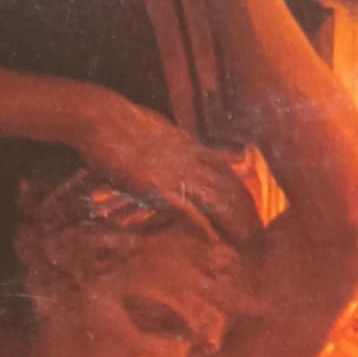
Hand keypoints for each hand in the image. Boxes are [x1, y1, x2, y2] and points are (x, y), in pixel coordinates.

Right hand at [75, 94, 257, 244]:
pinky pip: (185, 208)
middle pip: (228, 187)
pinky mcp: (156, 187)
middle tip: (261, 232)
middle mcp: (187, 160)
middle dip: (246, 210)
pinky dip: (202, 225)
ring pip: (214, 199)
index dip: (242, 191)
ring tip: (247, 240)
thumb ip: (176, 141)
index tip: (255, 209)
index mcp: (188, 146)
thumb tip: (182, 147)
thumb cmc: (119, 125)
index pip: (226, 170)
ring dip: (232, 220)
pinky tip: (213, 239)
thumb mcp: (156, 130)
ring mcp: (173, 173)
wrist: (97, 116)